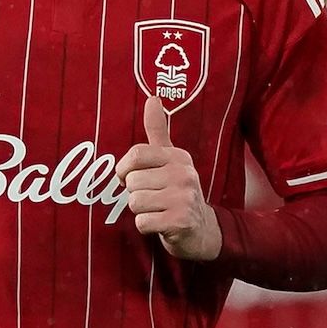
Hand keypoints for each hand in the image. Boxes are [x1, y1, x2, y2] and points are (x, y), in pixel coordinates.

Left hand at [118, 96, 219, 260]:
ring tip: (158, 210)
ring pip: (135, 202)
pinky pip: (142, 222)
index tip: (129, 178)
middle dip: (136, 194)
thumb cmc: (178, 192)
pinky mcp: (181, 221)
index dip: (124, 170)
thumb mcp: (170, 160)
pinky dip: (146, 227)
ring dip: (141, 211)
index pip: (135, 155)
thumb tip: (152, 97)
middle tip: (154, 198)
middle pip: (132, 182)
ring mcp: (184, 198)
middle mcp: (184, 174)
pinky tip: (161, 224)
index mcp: (178, 157)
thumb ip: (158, 130)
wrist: (202, 230)